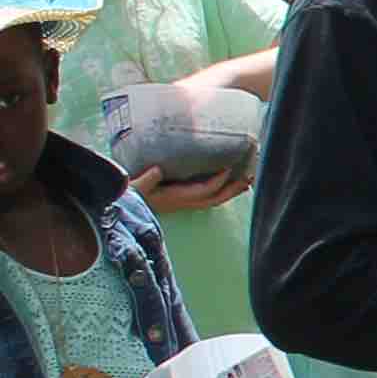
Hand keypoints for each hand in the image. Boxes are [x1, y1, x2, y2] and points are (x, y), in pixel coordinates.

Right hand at [130, 164, 250, 214]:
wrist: (124, 209)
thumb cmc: (129, 195)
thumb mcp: (136, 187)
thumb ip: (146, 179)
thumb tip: (158, 170)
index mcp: (175, 198)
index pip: (203, 191)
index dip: (217, 181)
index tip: (229, 168)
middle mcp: (184, 202)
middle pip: (216, 198)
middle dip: (233, 189)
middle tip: (250, 176)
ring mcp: (186, 203)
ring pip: (215, 200)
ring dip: (232, 191)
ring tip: (248, 181)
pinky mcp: (184, 201)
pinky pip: (209, 198)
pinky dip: (222, 191)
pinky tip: (232, 184)